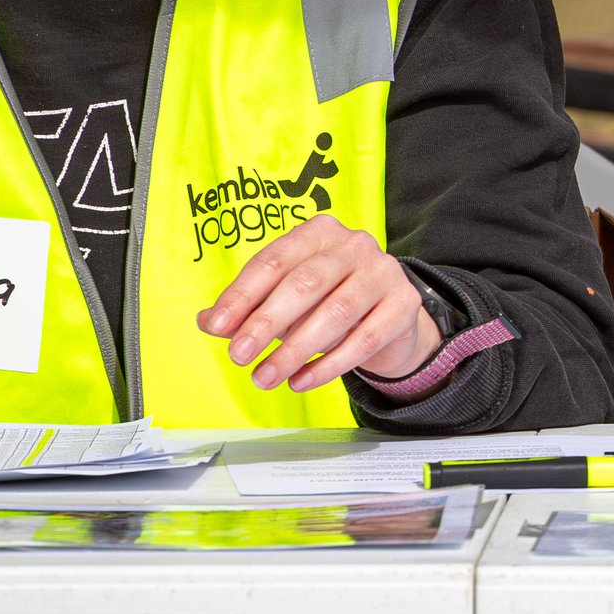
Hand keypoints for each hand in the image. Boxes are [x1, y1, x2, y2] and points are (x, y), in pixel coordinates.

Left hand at [198, 215, 440, 393]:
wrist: (390, 319)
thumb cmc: (328, 302)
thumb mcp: (286, 301)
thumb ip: (249, 308)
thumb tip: (209, 321)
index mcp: (319, 232)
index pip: (275, 260)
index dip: (243, 294)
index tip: (220, 326)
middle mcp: (354, 244)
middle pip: (305, 283)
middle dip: (266, 322)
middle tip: (238, 355)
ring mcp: (384, 273)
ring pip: (336, 313)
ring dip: (295, 350)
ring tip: (265, 377)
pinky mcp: (404, 305)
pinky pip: (364, 339)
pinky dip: (328, 365)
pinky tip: (300, 381)